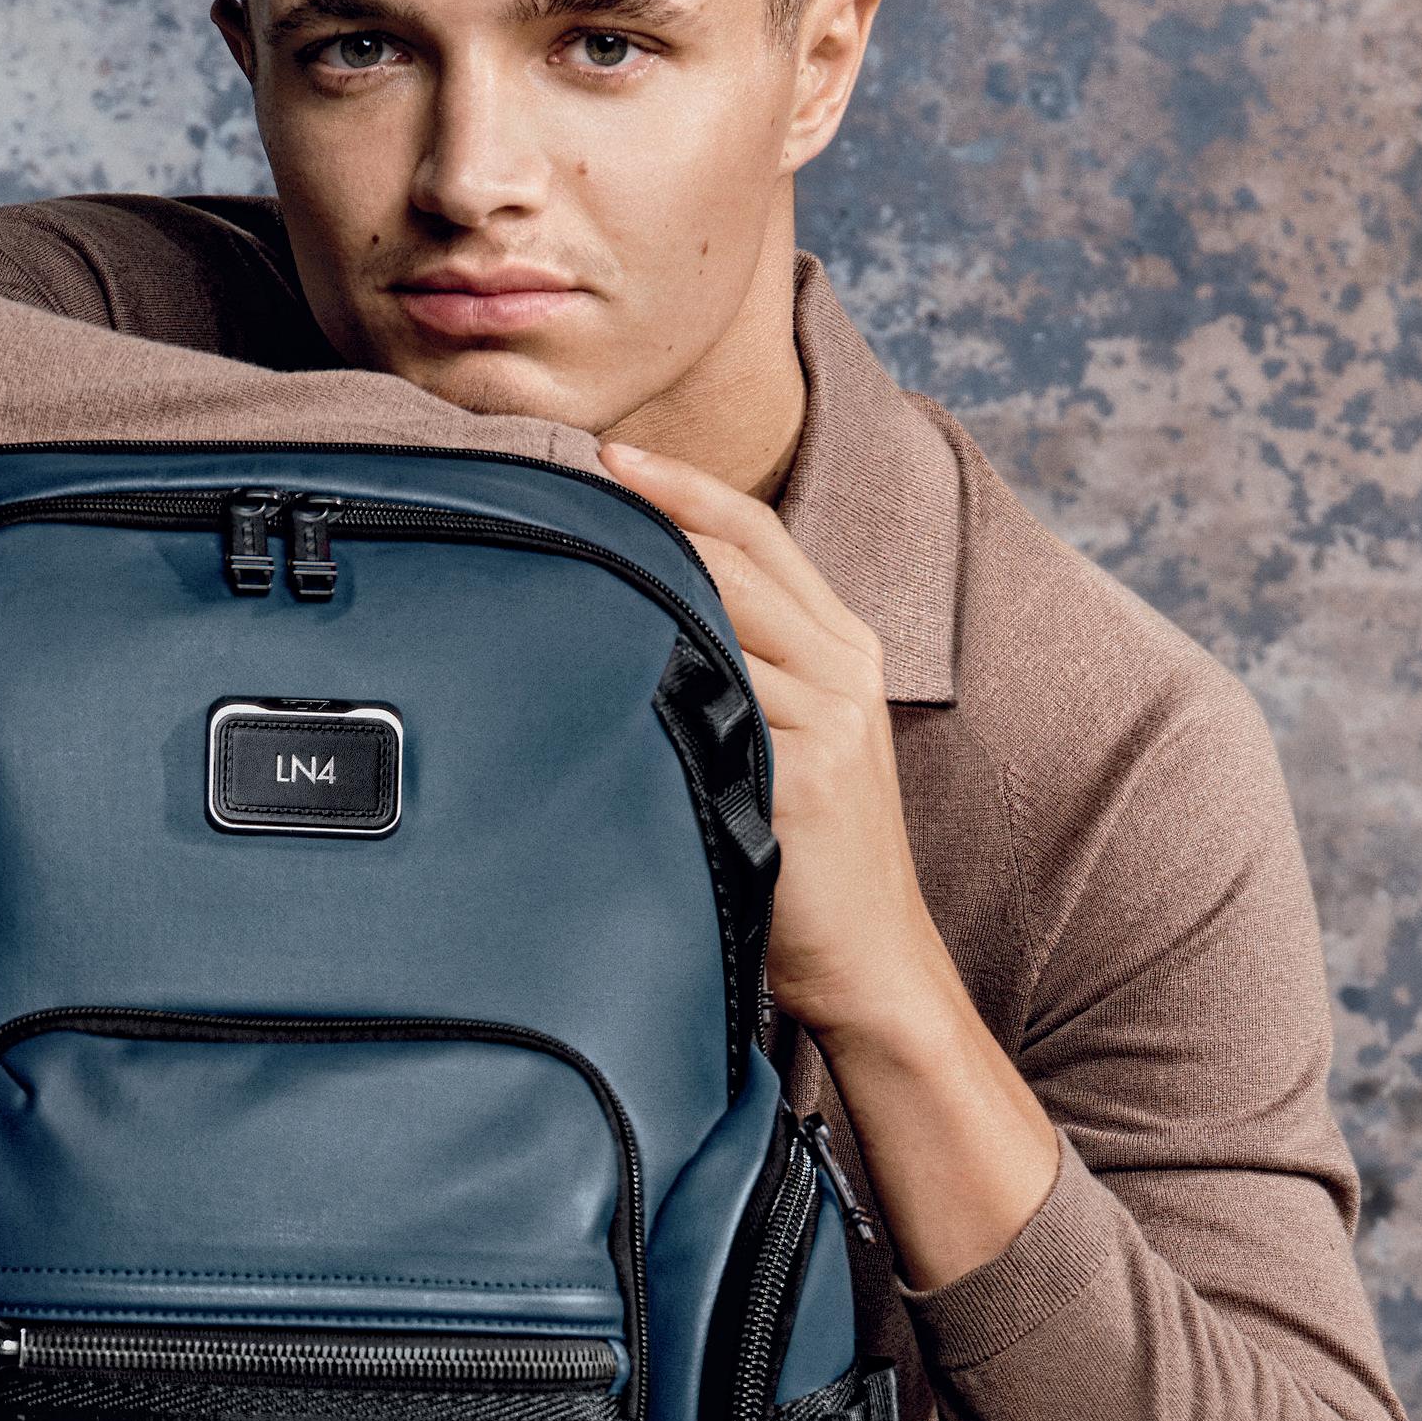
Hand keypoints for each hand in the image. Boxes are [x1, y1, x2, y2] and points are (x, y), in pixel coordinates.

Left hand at [599, 435, 1060, 1287]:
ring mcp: (828, 721)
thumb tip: (624, 619)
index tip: (602, 452)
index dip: (683, 484)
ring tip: (548, 551)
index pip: (758, 534)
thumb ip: (732, 679)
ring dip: (632, 579)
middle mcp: (844, 669)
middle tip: (556, 471)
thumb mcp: (781, 750)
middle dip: (651, 504)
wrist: (873, 968)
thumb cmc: (806, 865)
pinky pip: (718, 702)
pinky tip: (584, 658)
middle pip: (739, 551)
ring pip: (720, 615)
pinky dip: (654, 672)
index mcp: (843, 650)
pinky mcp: (804, 777)